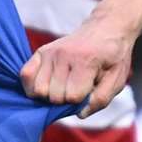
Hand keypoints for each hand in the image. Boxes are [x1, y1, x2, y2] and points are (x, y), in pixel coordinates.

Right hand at [21, 16, 135, 119]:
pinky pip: (25, 75)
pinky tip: (48, 85)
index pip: (72, 97)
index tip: (89, 91)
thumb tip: (79, 113)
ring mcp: (49, 52)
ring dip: (50, 94)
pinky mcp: (40, 52)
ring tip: (64, 86)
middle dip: (66, 100)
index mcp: (85, 61)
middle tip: (77, 88)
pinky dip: (33, 86)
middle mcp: (63, 55)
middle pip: (54, 96)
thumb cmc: (112, 57)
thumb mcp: (117, 79)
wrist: (106, 28)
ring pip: (38, 90)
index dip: (82, 101)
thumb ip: (101, 99)